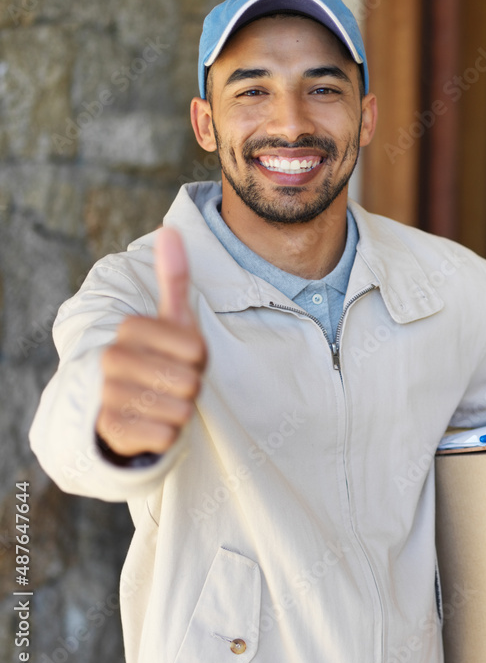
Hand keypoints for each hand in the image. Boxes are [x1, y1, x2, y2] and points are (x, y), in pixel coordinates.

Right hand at [96, 228, 206, 457]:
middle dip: (192, 386)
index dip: (199, 358)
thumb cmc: (163, 359)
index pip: (195, 348)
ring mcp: (108, 395)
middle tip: (173, 383)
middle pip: (189, 380)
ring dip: (181, 411)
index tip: (183, 357)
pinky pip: (166, 435)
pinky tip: (151, 425)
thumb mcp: (173, 320)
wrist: (131, 408)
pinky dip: (168, 434)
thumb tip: (169, 228)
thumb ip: (174, 277)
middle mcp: (112, 359)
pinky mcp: (111, 430)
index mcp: (130, 329)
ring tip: (163, 402)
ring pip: (180, 409)